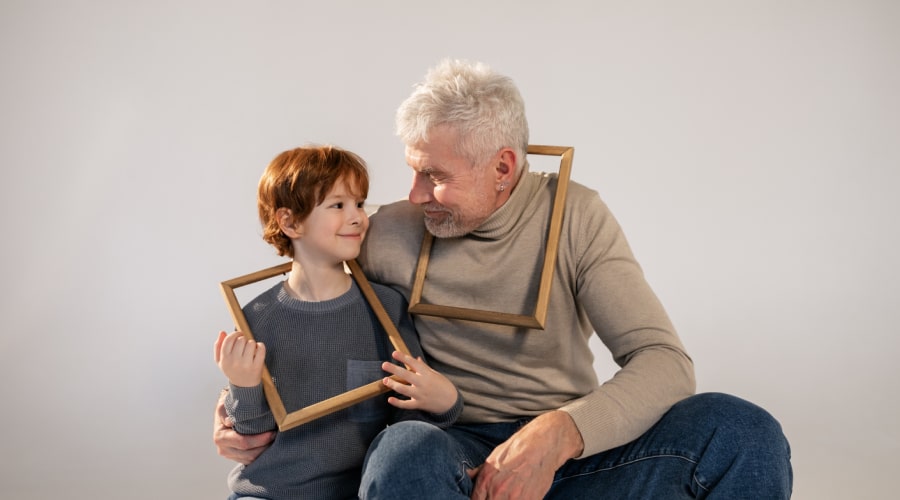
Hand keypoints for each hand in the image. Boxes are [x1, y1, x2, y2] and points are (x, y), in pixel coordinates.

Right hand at [213, 389, 275, 464]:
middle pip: (250, 454)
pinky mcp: (238, 458)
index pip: (243, 442)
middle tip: (277, 436)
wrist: (226, 412)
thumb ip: (225, 412)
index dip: (259, 439)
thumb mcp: (224, 405)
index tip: (272, 432)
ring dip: (265, 451)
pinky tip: (270, 444)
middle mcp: (224, 449)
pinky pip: (253, 460)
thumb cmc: (227, 406)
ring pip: (252, 459)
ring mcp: (231, 455)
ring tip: (276, 440)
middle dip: (265, 446)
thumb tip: (230, 422)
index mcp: (220, 437)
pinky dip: (262, 454)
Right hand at [215, 331, 264, 386]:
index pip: (228, 340)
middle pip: (241, 339)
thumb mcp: (221, 361)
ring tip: (250, 350)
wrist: (244, 386)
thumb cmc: (232, 370)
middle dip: (244, 339)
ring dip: (252, 344)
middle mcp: (234, 362)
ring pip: (251, 343)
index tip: (239, 334)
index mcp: (224, 359)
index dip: (235, 334)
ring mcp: (246, 364)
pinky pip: (261, 348)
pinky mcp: (257, 366)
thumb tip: (222, 332)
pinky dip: (260, 346)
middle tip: (244, 345)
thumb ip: (218, 346)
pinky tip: (257, 350)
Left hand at [380, 351, 458, 413]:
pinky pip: (406, 404)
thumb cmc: (443, 385)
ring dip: (393, 384)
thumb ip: (424, 367)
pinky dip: (397, 403)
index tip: (394, 353)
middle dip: (394, 369)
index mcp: (427, 374)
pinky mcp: (419, 404)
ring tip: (385, 380)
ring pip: (404, 389)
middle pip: (406, 375)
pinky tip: (389, 399)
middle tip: (384, 365)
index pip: (413, 363)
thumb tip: (416, 358)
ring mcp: (420, 394)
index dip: (403, 357)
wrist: (451, 402)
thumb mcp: (435, 374)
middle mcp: (423, 383)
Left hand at [468, 411, 583, 499]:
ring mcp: (514, 498)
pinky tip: (520, 496)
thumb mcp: (493, 457)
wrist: (542, 446)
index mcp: (485, 480)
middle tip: (498, 496)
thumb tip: (468, 477)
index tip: (484, 498)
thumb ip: (479, 472)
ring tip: (510, 496)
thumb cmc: (518, 449)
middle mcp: (497, 491)